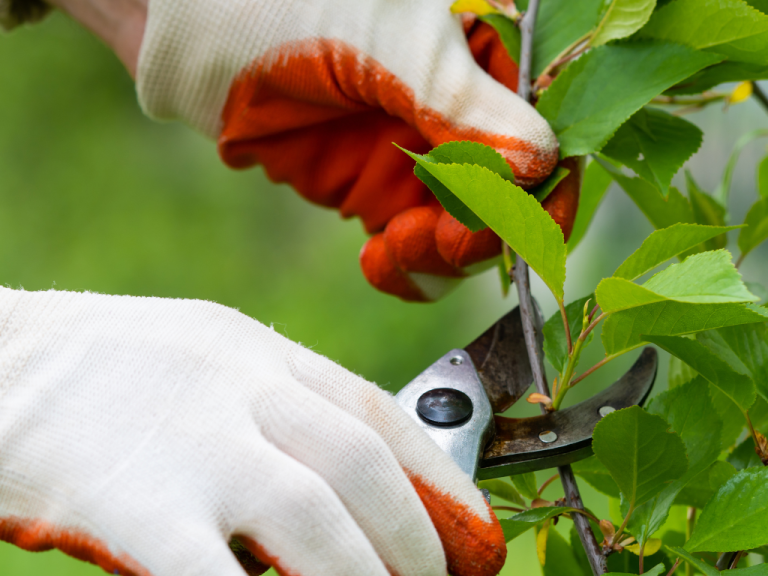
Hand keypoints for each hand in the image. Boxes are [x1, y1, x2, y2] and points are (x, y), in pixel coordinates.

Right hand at [0, 287, 505, 575]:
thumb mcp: (210, 360)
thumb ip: (278, 406)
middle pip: (360, 467)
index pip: (376, 412)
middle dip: (415, 537)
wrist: (2, 359)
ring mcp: (192, 442)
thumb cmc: (109, 371)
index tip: (475, 530)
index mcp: (261, 353)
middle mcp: (241, 388)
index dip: (439, 477)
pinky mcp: (135, 503)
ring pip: (315, 519)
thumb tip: (348, 479)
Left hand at [133, 0, 561, 300]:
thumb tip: (540, 163)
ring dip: (446, 256)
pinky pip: (417, 249)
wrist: (195, 35)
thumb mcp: (390, 43)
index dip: (547, 185)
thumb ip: (463, 104)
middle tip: (448, 241)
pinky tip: (380, 260)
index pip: (549, 128)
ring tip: (401, 247)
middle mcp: (465, 109)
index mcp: (487, 52)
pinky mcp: (381, 192)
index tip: (528, 225)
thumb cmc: (290, 5)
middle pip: (514, 195)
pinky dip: (410, 268)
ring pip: (468, 231)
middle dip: (488, 231)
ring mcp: (423, 155)